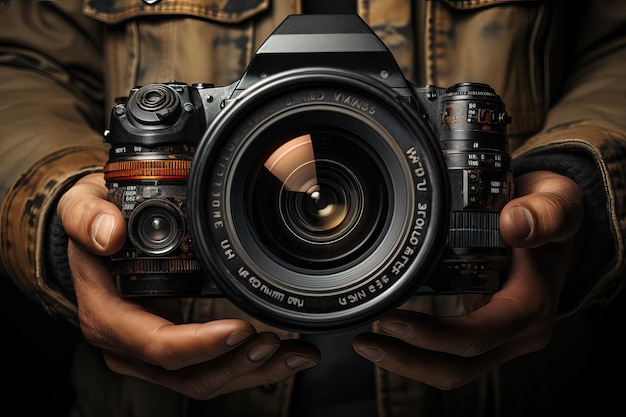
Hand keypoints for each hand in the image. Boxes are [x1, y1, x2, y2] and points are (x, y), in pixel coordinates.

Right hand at [57, 173, 318, 398]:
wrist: (96, 241)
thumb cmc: (92, 227)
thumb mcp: (80, 208)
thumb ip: (87, 217)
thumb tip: (109, 234)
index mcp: (108, 318)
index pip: (158, 346)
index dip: (202, 344)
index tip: (241, 327)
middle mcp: (129, 345)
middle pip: (189, 375)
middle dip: (237, 363)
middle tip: (277, 341)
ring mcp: (152, 353)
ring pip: (206, 379)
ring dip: (253, 369)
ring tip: (294, 352)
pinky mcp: (174, 350)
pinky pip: (213, 368)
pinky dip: (250, 363)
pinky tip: (285, 354)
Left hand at [352, 170, 583, 388]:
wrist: (554, 227)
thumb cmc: (550, 213)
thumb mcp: (557, 201)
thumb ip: (545, 211)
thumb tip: (514, 224)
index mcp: (532, 306)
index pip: (478, 336)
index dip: (432, 335)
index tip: (390, 320)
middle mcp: (519, 332)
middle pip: (459, 367)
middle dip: (408, 361)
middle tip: (363, 341)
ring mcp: (502, 338)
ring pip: (453, 369)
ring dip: (408, 363)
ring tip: (365, 344)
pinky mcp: (487, 334)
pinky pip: (451, 355)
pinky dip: (418, 351)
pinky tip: (389, 336)